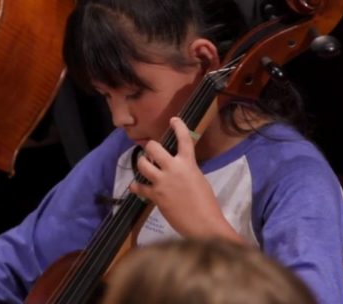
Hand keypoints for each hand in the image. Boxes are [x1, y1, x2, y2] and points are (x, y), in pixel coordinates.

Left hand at [130, 117, 242, 241]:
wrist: (203, 223)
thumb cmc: (206, 203)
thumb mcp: (199, 179)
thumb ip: (187, 170)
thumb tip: (177, 168)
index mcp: (189, 163)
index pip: (184, 139)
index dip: (178, 126)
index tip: (173, 120)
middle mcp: (173, 168)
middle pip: (154, 148)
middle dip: (150, 147)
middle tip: (150, 151)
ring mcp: (162, 182)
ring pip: (142, 164)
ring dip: (142, 163)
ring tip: (145, 165)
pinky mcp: (155, 196)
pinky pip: (139, 187)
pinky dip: (136, 186)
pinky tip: (136, 186)